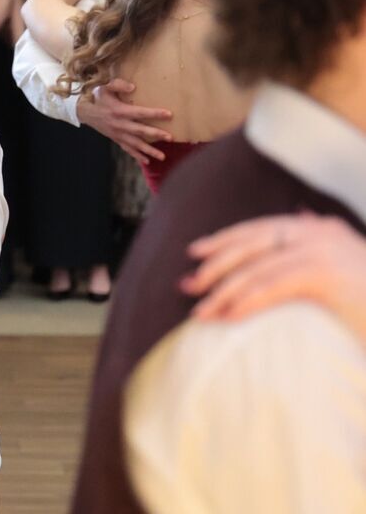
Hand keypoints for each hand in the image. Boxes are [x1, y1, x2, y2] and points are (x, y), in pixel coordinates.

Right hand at [75, 78, 172, 164]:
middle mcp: (120, 124)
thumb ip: (118, 85)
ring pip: (135, 144)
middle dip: (155, 134)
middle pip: (140, 131)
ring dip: (149, 151)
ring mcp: (118, 134)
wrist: (85, 112)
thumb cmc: (98, 98)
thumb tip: (133, 87)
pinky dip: (137, 156)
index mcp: (119, 110)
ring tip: (162, 156)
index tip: (169, 114)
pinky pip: (127, 149)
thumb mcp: (105, 87)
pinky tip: (147, 161)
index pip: (140, 112)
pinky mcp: (116, 139)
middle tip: (170, 138)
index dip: (154, 114)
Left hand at [183, 213, 365, 344]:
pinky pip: (273, 287)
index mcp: (323, 229)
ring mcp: (325, 251)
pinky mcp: (328, 275)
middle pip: (253, 243)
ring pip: (257, 268)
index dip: (226, 240)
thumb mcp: (347, 269)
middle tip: (187, 284)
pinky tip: (228, 317)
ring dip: (224, 292)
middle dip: (216, 264)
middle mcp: (322, 233)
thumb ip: (320, 250)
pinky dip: (246, 302)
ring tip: (201, 313)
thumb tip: (302, 217)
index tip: (196, 252)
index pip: (263, 229)